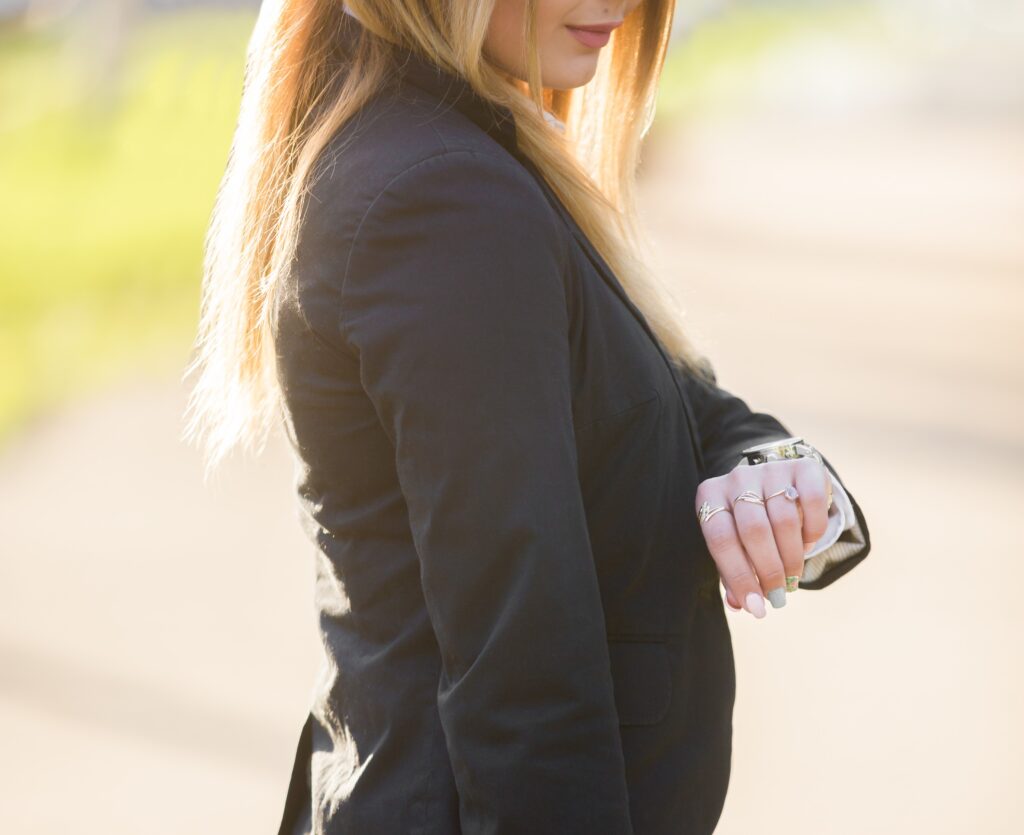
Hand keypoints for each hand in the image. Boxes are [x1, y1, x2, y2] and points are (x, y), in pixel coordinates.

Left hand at [694, 458, 830, 616]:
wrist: (774, 481)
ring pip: (784, 520)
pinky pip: (813, 502)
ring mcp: (770, 469)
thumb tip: (741, 605)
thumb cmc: (747, 524)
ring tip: (793, 573)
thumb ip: (734, 574)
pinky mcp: (803, 466)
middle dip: (769, 570)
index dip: (738, 576)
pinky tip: (808, 543)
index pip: (720, 539)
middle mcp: (737, 477)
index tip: (755, 606)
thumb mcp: (734, 544)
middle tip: (779, 594)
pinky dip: (814, 530)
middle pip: (753, 531)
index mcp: (711, 496)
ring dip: (792, 556)